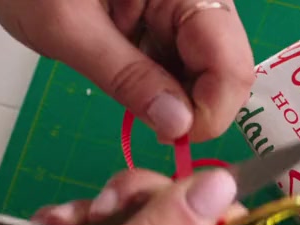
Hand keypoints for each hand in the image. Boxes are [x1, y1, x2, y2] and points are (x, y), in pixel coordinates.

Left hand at [0, 0, 254, 141]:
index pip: (231, 64)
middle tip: (152, 127)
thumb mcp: (67, 26)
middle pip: (228, 70)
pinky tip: (132, 82)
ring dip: (178, 99)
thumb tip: (177, 125)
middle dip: (197, 108)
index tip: (172, 137)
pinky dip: (163, 85)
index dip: (212, 111)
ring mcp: (182, 9)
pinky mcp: (166, 19)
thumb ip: (126, 76)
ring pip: (209, 73)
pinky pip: (183, 63)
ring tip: (131, 93)